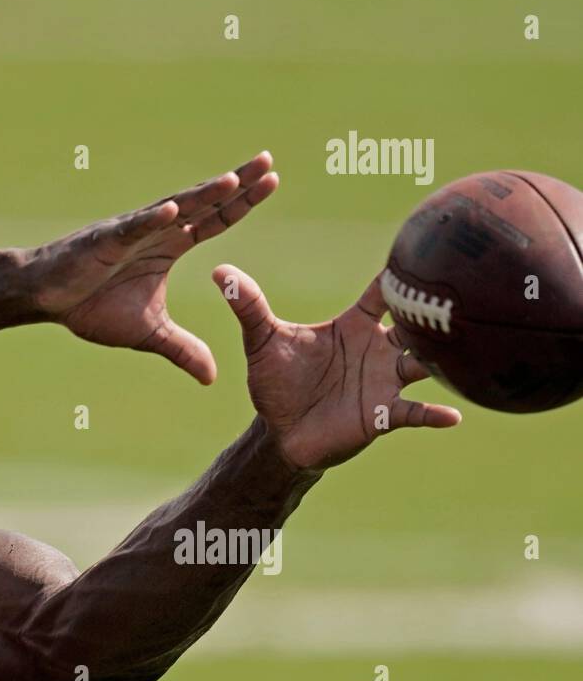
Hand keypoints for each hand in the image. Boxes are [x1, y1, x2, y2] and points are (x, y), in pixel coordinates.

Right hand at [31, 152, 278, 384]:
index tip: (274, 181)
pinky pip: (132, 229)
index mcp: (170, 246)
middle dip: (237, 184)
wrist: (47, 299)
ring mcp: (132, 232)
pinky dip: (152, 220)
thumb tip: (213, 378)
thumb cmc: (92, 306)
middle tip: (269, 161)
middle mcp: (157, 231)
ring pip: (174, 209)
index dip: (243, 202)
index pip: (216, 220)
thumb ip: (183, 349)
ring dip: (203, 195)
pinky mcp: (105, 241)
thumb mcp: (150, 334)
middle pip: (205, 204)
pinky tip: (174, 209)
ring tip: (233, 179)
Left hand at [213, 264, 461, 471]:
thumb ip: (248, 305)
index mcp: (354, 326)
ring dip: (439, 359)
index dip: (400, 275)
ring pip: (423, 364)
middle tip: (456, 298)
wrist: (279, 429)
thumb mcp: (261, 340)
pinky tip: (452, 417)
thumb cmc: (276, 380)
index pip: (383, 294)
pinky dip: (432, 415)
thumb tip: (219, 271)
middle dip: (432, 315)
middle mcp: (378, 349)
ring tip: (462, 350)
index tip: (425, 251)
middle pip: (415, 326)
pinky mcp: (382, 414)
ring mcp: (385, 381)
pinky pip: (414, 413)